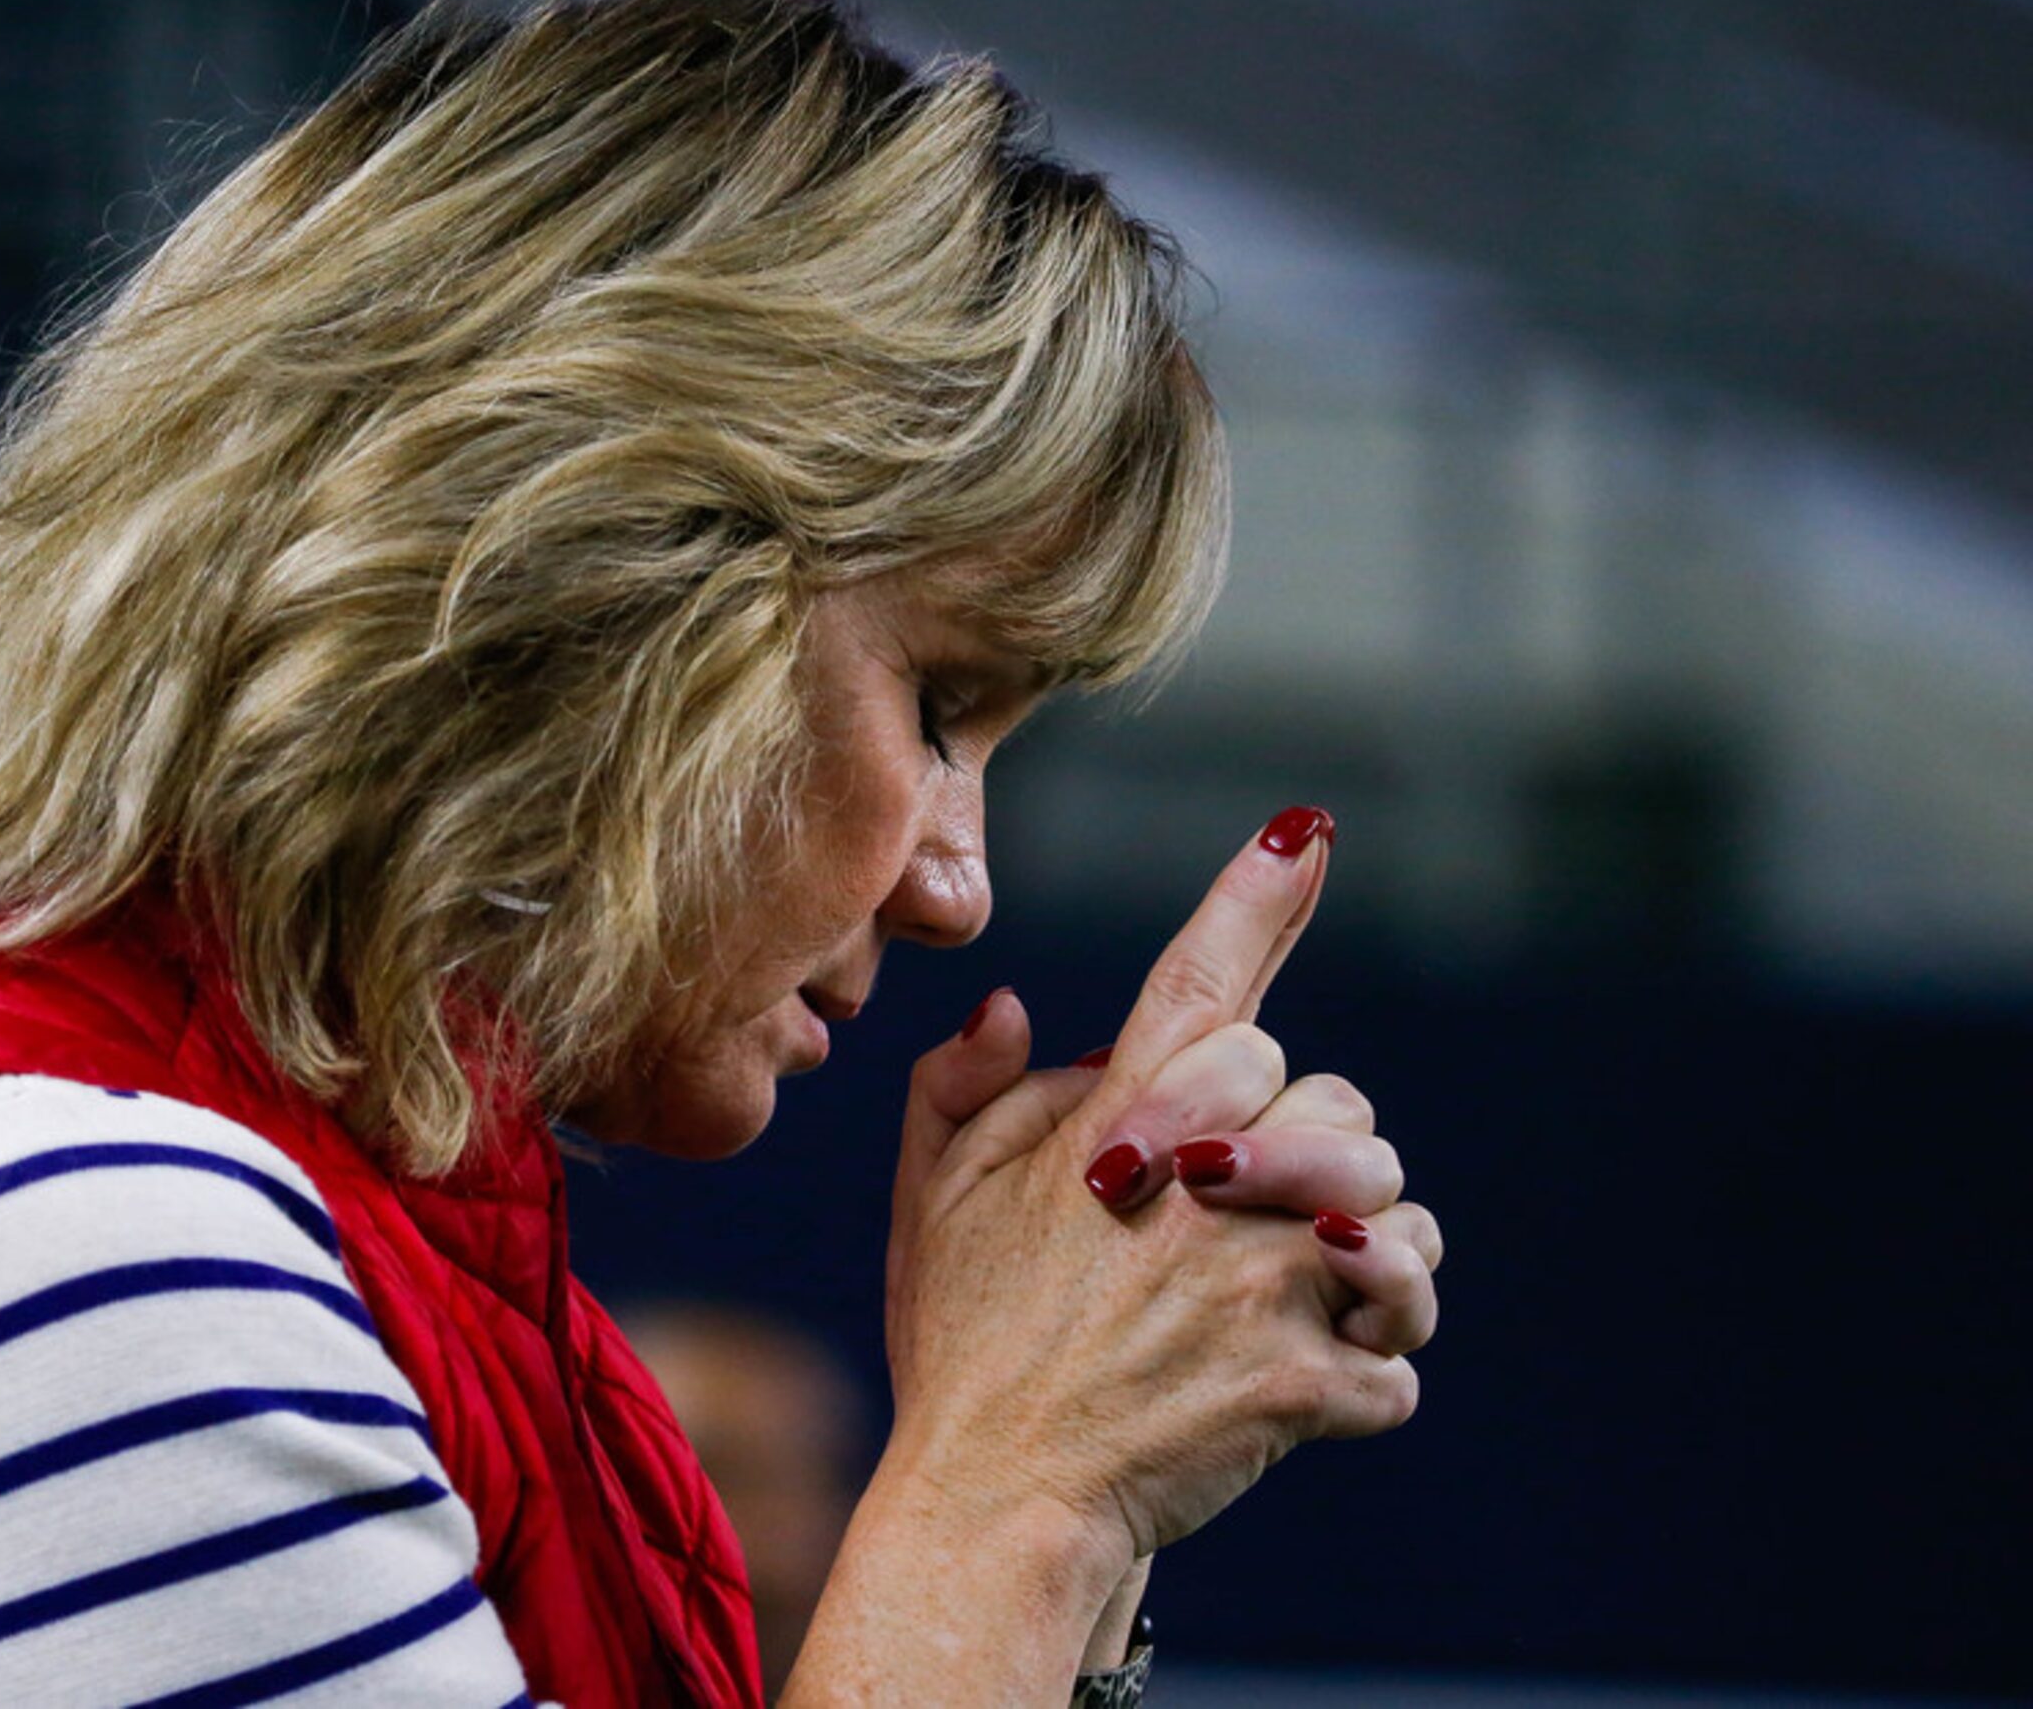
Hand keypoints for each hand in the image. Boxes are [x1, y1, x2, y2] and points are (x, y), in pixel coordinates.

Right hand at [878, 812, 1425, 1575]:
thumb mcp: (928, 1200)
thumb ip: (965, 1088)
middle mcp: (1206, 1179)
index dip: (1256, 896)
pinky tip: (1306, 1392)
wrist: (993, 1500)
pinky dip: (1368, 1372)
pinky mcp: (1307, 1376)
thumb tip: (1015, 1008)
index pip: (1200, 978)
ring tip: (1296, 1303)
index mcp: (1121, 1120)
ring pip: (1401, 1220)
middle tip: (1248, 1219)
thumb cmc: (963, 1345)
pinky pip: (1400, 1349)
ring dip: (1370, 1259)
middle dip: (1314, 1153)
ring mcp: (1262, 1277)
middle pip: (1341, 1102)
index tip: (1306, 830)